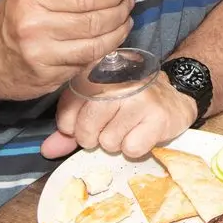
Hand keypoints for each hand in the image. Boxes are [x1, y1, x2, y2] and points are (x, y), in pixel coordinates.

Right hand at [0, 0, 134, 102]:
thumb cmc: (7, 21)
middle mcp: (36, 27)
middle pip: (95, 19)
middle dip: (120, 10)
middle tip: (129, 3)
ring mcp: (43, 56)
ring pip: (96, 44)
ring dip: (118, 32)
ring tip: (126, 21)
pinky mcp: (49, 78)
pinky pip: (86, 62)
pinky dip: (103, 50)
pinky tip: (109, 41)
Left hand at [41, 72, 197, 159]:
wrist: (175, 96)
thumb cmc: (129, 103)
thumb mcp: (97, 108)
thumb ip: (71, 127)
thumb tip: (47, 149)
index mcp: (96, 72)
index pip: (67, 112)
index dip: (73, 127)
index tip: (89, 122)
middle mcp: (116, 80)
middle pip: (86, 130)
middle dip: (95, 138)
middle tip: (111, 127)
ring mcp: (138, 96)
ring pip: (108, 142)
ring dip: (118, 142)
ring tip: (130, 126)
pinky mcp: (157, 115)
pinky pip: (131, 148)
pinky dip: (136, 147)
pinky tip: (144, 131)